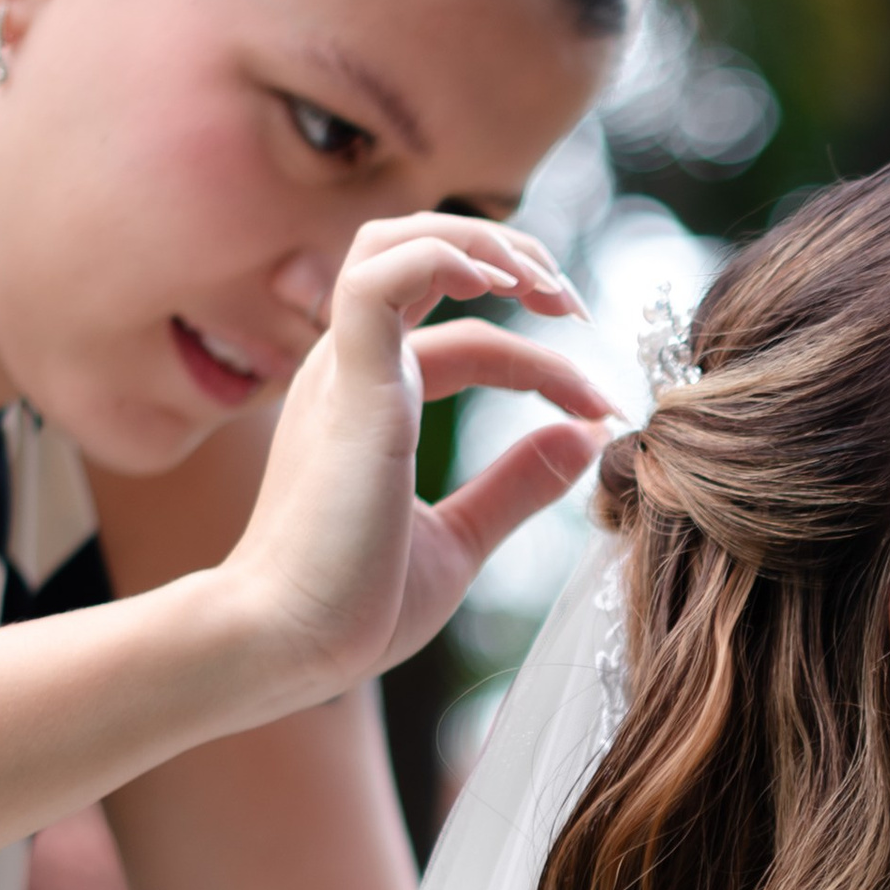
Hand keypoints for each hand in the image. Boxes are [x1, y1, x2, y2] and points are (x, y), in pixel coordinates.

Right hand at [220, 214, 617, 702]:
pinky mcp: (345, 390)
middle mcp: (350, 371)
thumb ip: (517, 486)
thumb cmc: (353, 604)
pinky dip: (441, 260)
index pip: (466, 341)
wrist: (288, 646)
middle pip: (420, 256)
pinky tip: (501, 282)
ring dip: (480, 243)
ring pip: (396, 245)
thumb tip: (584, 437)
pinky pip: (378, 281)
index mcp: (370, 400)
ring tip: (547, 283)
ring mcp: (342, 373)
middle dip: (508, 259)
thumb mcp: (459, 539)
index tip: (601, 407)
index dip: (541, 361)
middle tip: (575, 306)